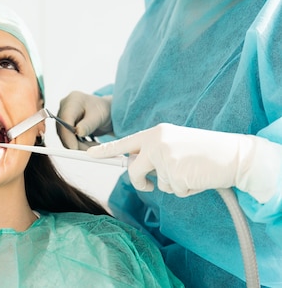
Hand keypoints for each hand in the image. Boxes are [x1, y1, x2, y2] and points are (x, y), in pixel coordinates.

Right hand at [57, 91, 111, 149]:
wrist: (105, 110)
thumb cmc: (103, 110)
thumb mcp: (99, 116)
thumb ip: (88, 124)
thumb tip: (78, 133)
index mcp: (73, 100)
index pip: (65, 119)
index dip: (67, 135)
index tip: (74, 148)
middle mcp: (65, 107)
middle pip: (63, 129)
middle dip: (74, 143)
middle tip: (88, 152)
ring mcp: (63, 115)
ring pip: (65, 136)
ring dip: (78, 145)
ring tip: (92, 148)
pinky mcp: (65, 124)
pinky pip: (68, 137)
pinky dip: (78, 144)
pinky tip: (88, 145)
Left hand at [86, 123, 281, 202]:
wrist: (236, 154)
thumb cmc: (206, 151)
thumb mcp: (175, 143)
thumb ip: (154, 152)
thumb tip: (134, 166)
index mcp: (155, 132)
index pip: (125, 142)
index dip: (106, 150)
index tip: (90, 154)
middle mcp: (156, 142)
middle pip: (134, 170)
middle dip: (141, 183)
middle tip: (151, 186)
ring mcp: (165, 157)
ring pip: (159, 184)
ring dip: (174, 185)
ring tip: (192, 172)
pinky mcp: (175, 172)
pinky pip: (174, 191)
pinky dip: (187, 190)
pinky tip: (198, 178)